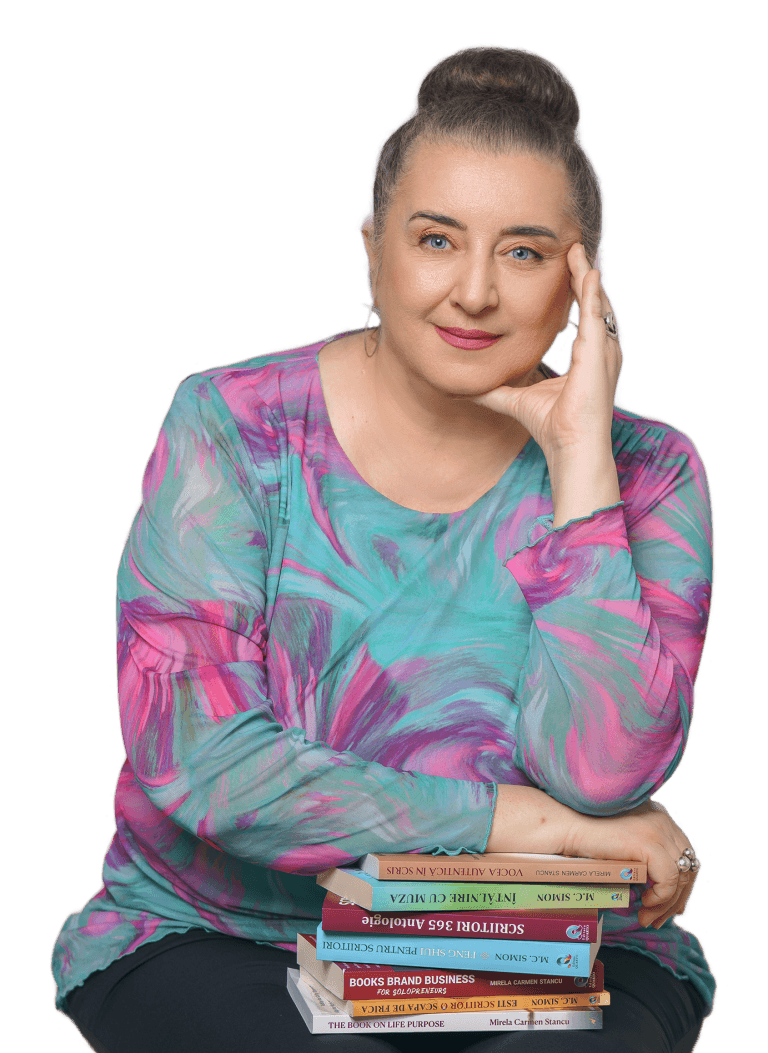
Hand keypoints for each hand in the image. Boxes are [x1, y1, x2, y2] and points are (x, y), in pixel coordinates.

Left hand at [471, 244, 621, 524]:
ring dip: (586, 274)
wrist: (570, 448)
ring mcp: (601, 351)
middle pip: (591, 302)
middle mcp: (598, 349)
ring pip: (595, 302)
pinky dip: (590, 292)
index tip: (563, 267)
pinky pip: (594, 315)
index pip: (580, 314)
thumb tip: (468, 387)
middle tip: (572, 246)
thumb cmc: (552, 428)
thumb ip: (496, 390)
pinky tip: (585, 271)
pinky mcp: (597, 354)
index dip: (573, 291)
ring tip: (577, 249)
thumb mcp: (516, 399)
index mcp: (585, 355)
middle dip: (582, 274)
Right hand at [563, 799, 698, 928]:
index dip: (679, 886)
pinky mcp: (648, 843)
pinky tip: (643, 902)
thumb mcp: (626, 844)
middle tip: (657, 920)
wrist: (568, 827)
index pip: (685, 857)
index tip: (664, 908)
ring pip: (680, 877)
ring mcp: (658, 830)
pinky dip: (661, 897)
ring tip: (646, 918)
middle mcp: (664, 821)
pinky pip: (668, 880)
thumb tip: (658, 889)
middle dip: (676, 899)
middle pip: (688, 868)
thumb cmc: (589, 838)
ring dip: (666, 904)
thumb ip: (645, 856)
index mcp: (660, 818)